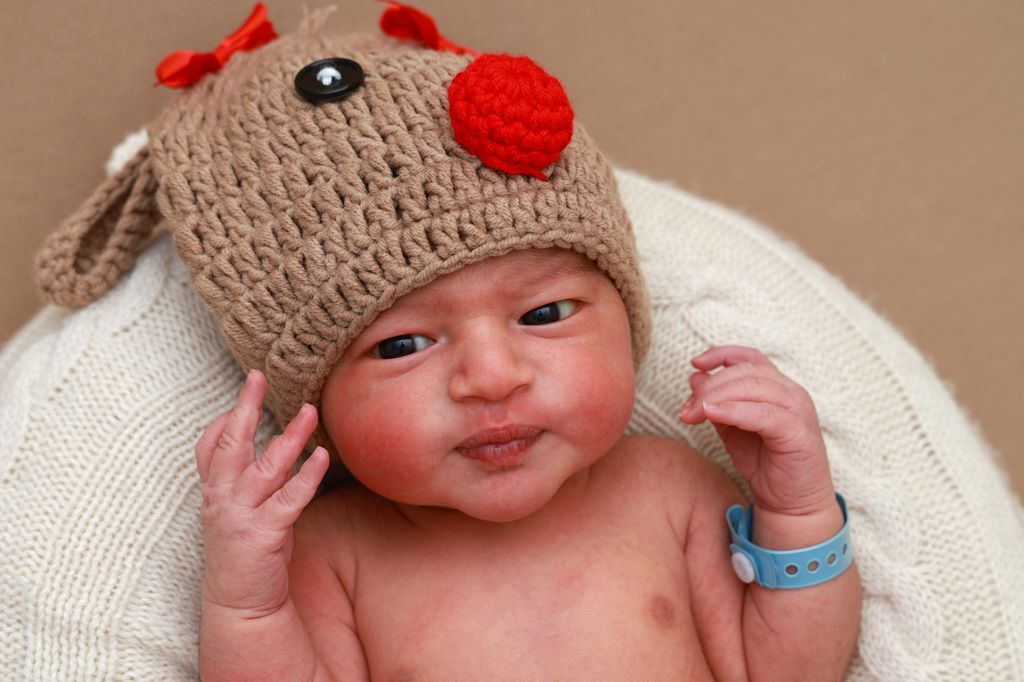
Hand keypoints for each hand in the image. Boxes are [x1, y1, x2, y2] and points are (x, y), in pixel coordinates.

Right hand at [194, 369, 329, 616]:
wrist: (241, 606)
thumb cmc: (248, 551)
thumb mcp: (240, 510)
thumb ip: (251, 478)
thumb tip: (275, 443)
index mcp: (214, 492)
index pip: (210, 446)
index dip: (224, 418)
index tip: (247, 390)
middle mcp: (222, 500)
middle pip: (231, 444)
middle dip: (244, 407)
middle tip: (257, 376)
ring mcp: (240, 516)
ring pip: (265, 466)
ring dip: (289, 436)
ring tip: (310, 410)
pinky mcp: (263, 535)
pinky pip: (290, 499)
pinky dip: (308, 476)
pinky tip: (322, 456)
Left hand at [678, 345, 835, 516]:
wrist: (790, 504)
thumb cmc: (763, 464)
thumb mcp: (732, 430)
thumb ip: (716, 403)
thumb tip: (695, 376)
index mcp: (777, 387)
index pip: (749, 358)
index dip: (721, 354)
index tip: (695, 363)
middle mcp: (791, 393)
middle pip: (745, 372)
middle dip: (710, 386)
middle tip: (687, 408)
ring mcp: (798, 410)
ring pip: (753, 387)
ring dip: (717, 396)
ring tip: (694, 412)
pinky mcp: (798, 432)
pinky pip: (763, 413)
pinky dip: (734, 410)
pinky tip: (712, 414)